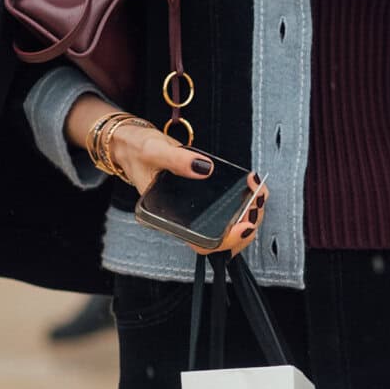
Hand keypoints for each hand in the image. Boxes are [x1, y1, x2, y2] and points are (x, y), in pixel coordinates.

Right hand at [65, 96, 268, 255]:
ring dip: (252, 212)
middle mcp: (187, 220)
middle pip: (225, 238)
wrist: (131, 144)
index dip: (228, 239)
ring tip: (258, 189)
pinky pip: (231, 209)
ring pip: (232, 225)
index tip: (245, 224)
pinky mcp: (206, 200)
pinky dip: (247, 200)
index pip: (203, 243)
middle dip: (249, 221)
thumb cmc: (138, 152)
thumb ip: (177, 160)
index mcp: (170, 219)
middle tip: (258, 197)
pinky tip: (252, 185)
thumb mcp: (154, 151)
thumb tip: (205, 168)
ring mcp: (198, 212)